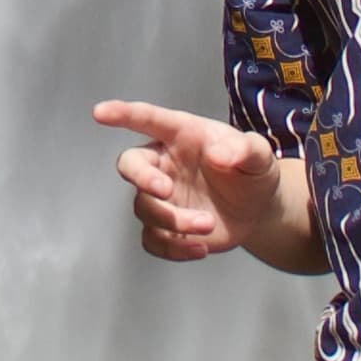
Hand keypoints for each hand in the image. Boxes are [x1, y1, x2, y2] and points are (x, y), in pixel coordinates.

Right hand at [94, 100, 308, 266]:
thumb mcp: (260, 155)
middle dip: (142, 178)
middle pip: (131, 165)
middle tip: (165, 190)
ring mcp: (162, 197)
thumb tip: (219, 154)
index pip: (147, 119)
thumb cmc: (252, 171)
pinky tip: (200, 247)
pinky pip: (153, 240)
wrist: (260, 209)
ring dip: (174, 219)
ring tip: (208, 224)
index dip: (122, 114)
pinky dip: (174, 248)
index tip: (100, 112)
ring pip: (146, 208)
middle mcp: (164, 164)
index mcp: (181, 135)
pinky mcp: (166, 227)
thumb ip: (245, 149)